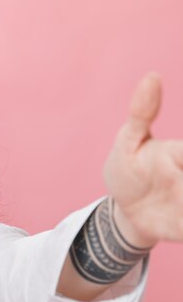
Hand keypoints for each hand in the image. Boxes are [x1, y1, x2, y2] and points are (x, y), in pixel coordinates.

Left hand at [104, 73, 182, 246]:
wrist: (124, 213)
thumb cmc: (127, 171)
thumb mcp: (127, 144)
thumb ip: (142, 114)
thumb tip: (152, 76)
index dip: (181, 159)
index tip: (171, 166)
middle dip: (180, 182)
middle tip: (171, 182)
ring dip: (181, 205)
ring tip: (171, 199)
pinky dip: (181, 226)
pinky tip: (175, 223)